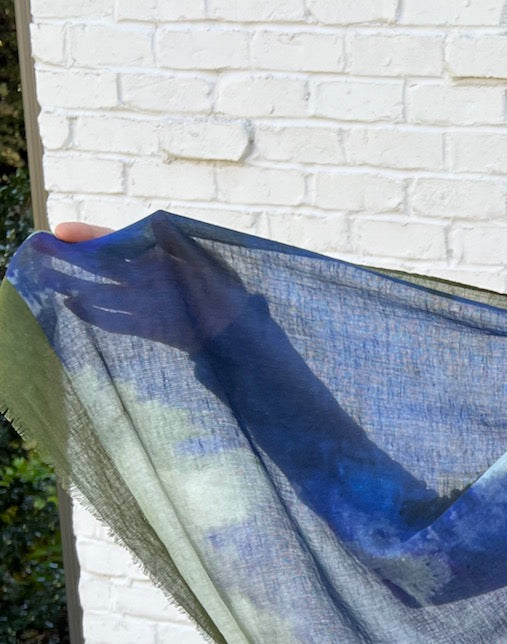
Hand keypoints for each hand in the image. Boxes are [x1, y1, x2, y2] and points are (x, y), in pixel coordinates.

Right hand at [37, 214, 251, 352]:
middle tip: (39, 255)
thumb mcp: (210, 266)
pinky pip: (122, 321)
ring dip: (79, 288)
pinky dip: (99, 316)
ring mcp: (150, 304)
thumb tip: (155, 221)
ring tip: (49, 283)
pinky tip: (75, 308)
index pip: (120, 243)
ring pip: (108, 294)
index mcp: (162, 257)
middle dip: (74, 262)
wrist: (245, 336)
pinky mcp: (154, 328)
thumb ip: (181, 246)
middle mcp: (152, 279)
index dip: (91, 237)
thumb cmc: (231, 296)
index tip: (61, 233)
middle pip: (106, 268)